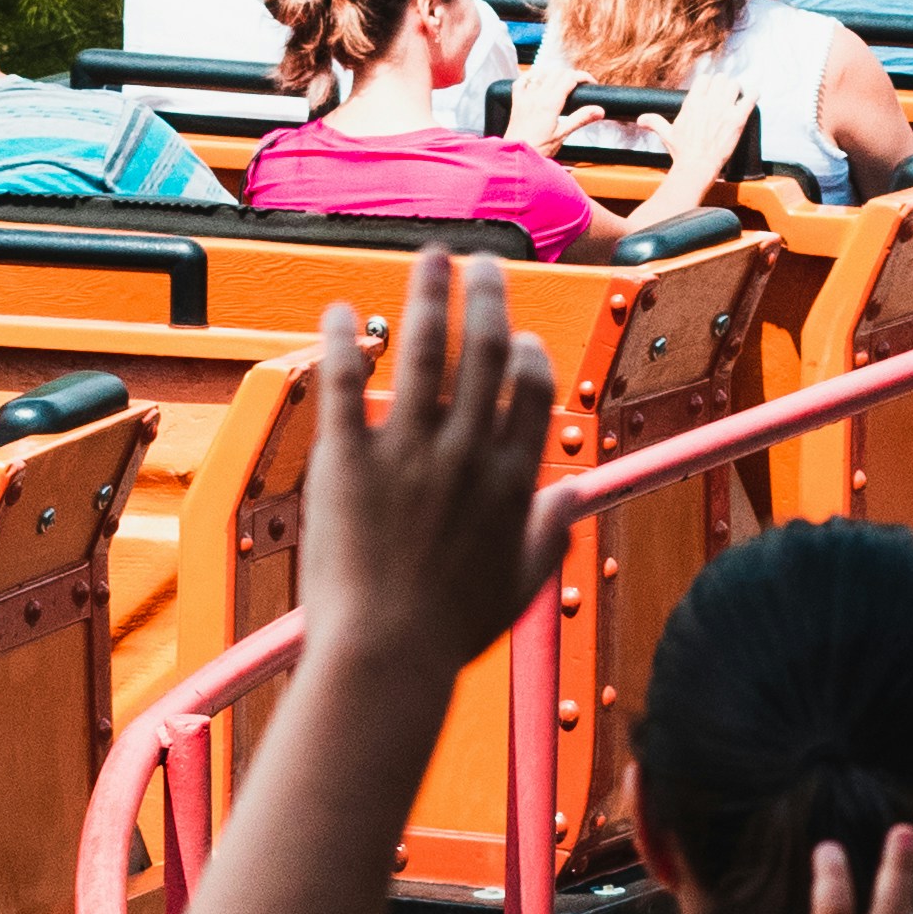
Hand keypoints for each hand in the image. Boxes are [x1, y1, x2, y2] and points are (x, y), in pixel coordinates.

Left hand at [298, 246, 566, 701]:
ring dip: (429, 292)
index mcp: (511, 480)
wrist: (386, 656)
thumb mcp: (519, 588)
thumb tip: (575, 500)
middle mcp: (466, 452)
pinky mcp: (349, 459)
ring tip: (429, 257)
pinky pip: (346, 381)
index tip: (515, 338)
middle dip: (487, 293)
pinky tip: (338, 311)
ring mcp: (408, 451)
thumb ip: (549, 537)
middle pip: (486, 349)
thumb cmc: (449, 634)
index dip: (525, 352)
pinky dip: (342, 338)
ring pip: (425, 348)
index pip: (530, 389)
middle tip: (480, 263)